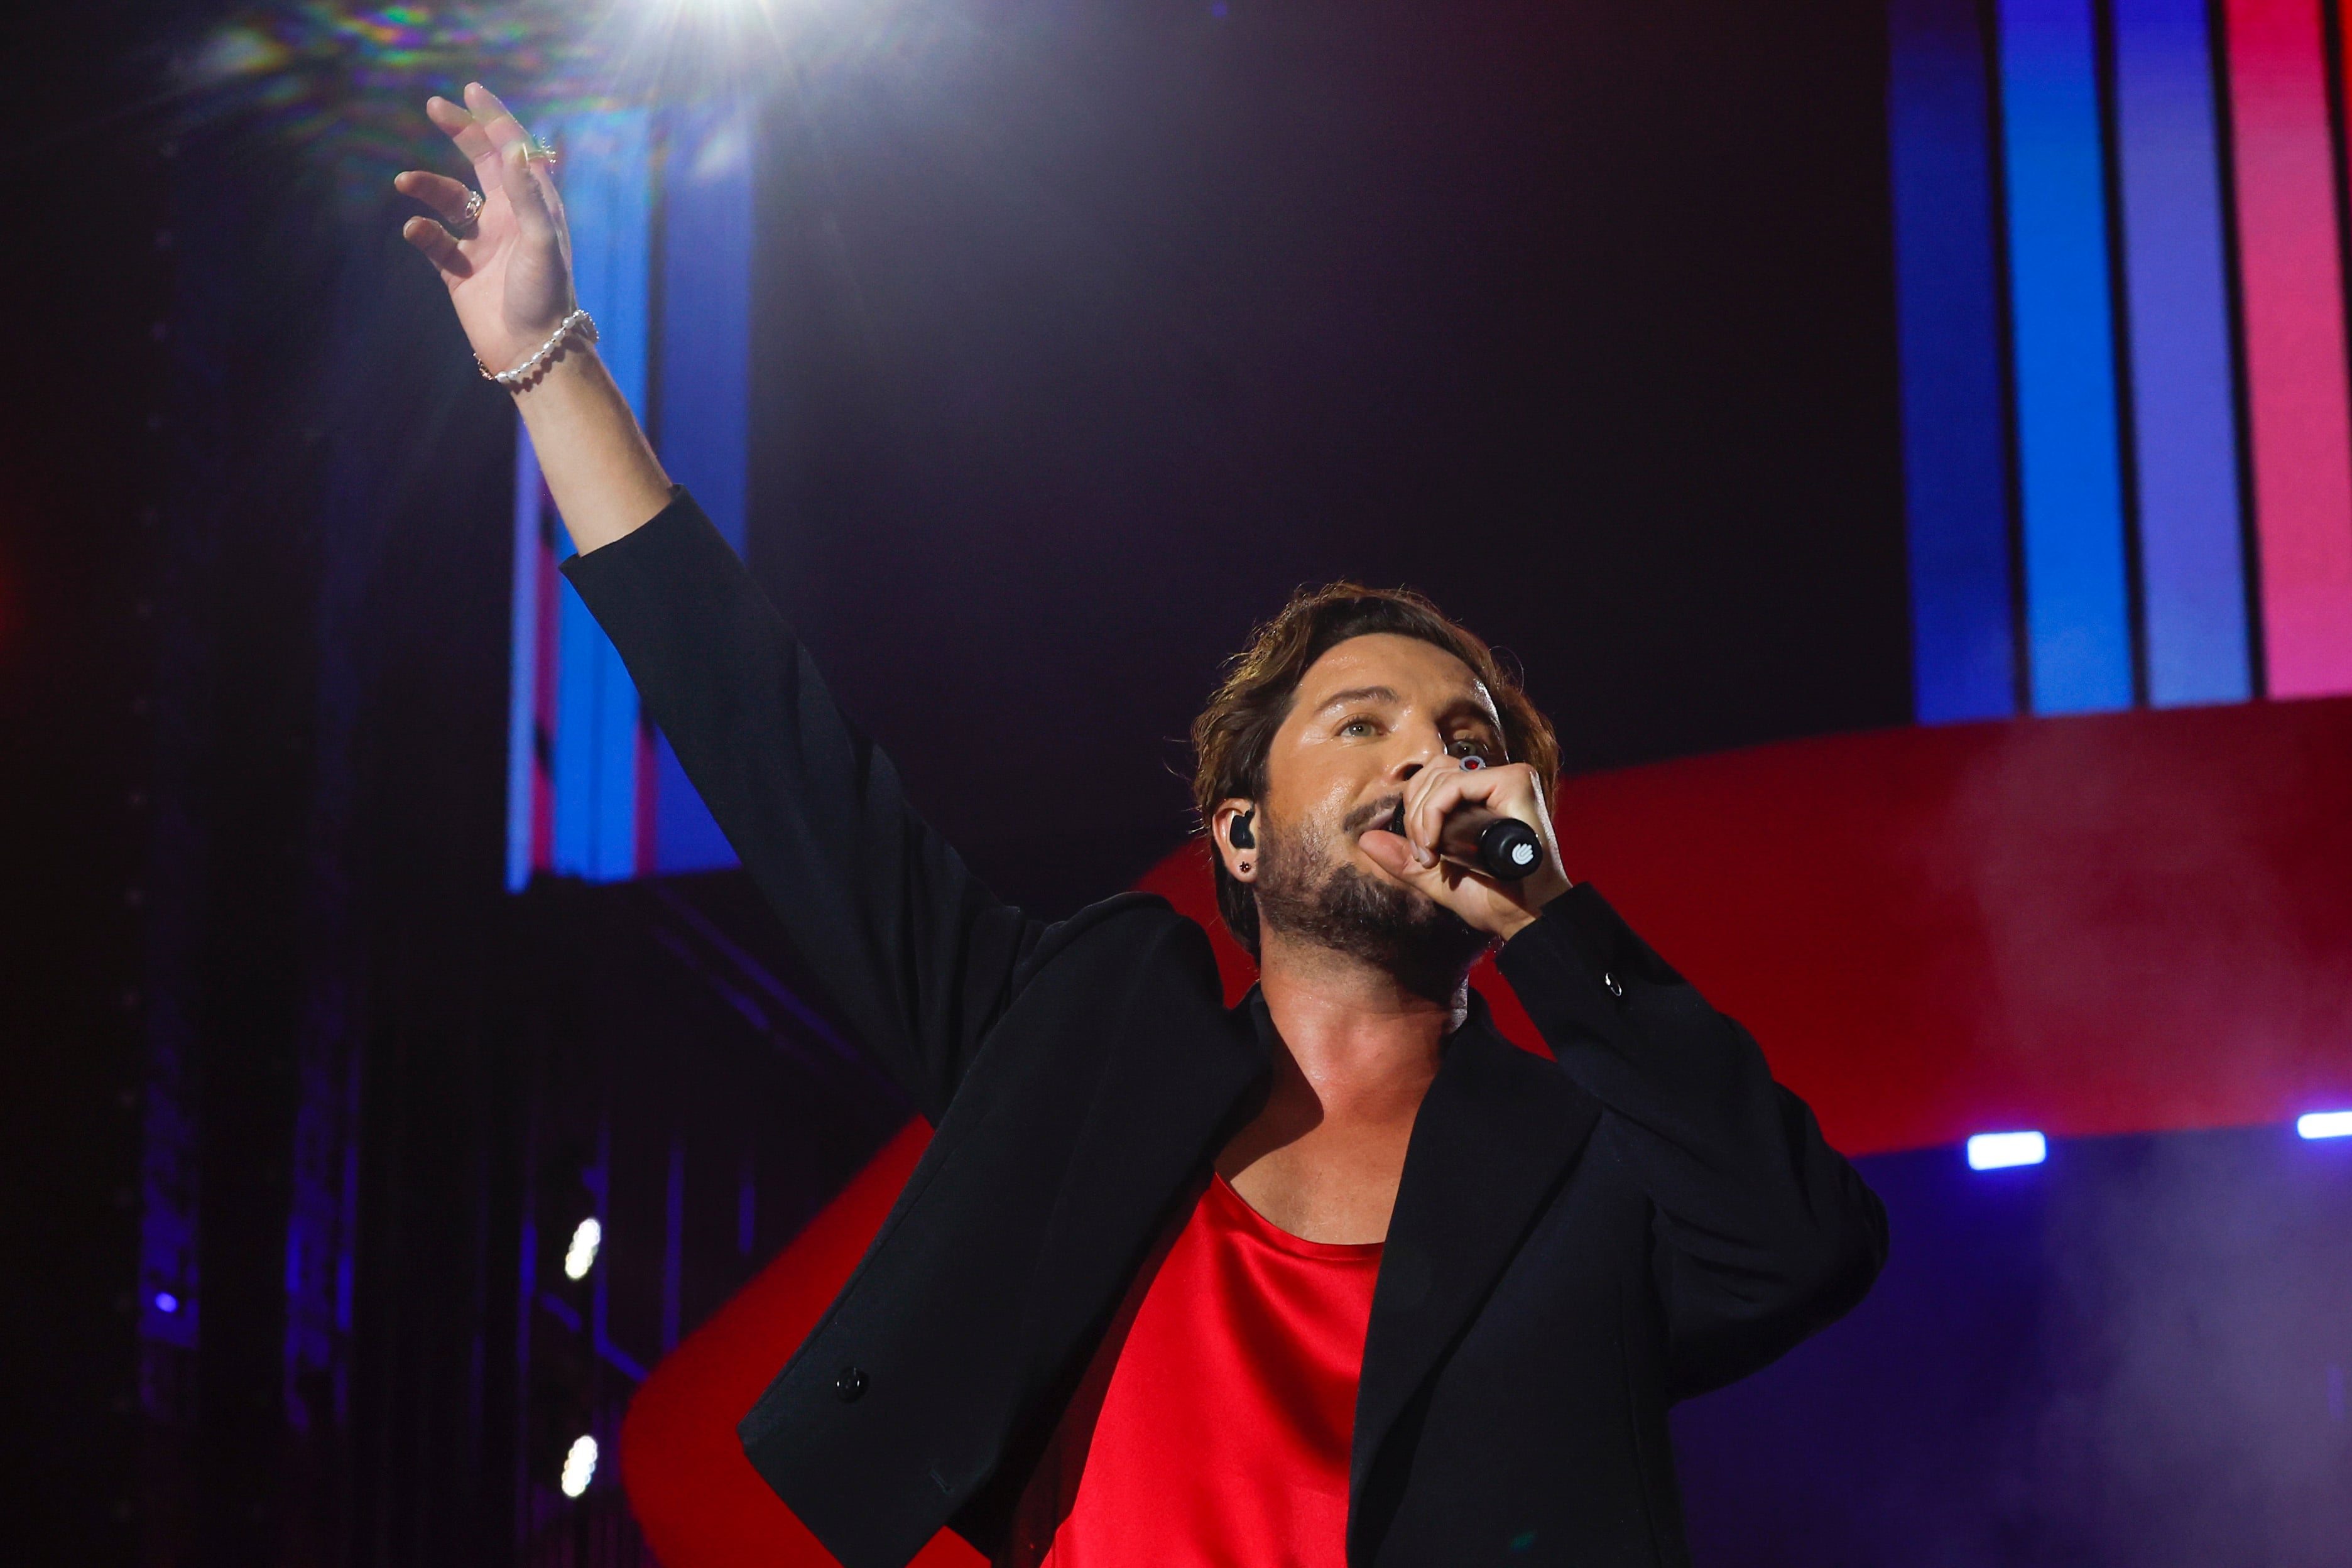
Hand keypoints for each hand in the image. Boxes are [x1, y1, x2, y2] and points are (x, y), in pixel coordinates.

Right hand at [394, 83, 574, 377]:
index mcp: (535, 207)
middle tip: (435, 107)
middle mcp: (510, 219)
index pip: (515, 152)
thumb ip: (526, 194)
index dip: (495, 120)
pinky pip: (434, 241)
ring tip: (405, 181)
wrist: (532, 352)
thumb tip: (513, 147)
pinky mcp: (460, 271)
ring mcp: (484, 243)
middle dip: (461, 134)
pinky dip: (422, 231)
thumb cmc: (545, 296)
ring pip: (449, 200)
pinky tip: (415, 231)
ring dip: (428, 186)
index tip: (471, 90)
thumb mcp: (541, 241)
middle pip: (483, 163)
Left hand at [1357, 759, 1571, 940]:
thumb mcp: (1436, 877)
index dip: (1415, 810)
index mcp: (1483, 794)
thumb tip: (1365, 839)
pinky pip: (1456, 785)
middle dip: (1414, 814)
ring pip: (1440, 777)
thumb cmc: (1492, 896)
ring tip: (1431, 854)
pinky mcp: (1515, 781)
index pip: (1433, 777)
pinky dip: (1435, 813)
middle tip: (1424, 855)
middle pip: (1432, 772)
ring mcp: (1509, 777)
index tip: (1421, 852)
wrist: (1524, 916)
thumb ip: (1404, 858)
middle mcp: (1497, 780)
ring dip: (1422, 818)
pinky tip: (1436, 845)